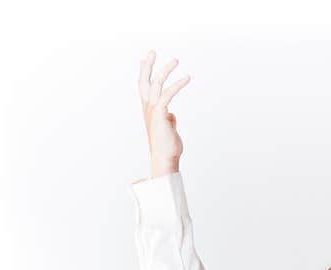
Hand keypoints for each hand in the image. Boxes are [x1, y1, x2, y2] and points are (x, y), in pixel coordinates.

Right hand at [137, 50, 190, 175]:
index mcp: (149, 110)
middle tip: (153, 51)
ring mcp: (153, 110)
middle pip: (144, 81)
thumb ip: (168, 119)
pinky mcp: (160, 114)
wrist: (165, 157)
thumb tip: (171, 114)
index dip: (144, 73)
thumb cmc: (168, 146)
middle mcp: (148, 108)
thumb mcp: (168, 129)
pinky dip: (177, 84)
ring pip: (156, 84)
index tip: (144, 60)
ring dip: (166, 70)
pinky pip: (168, 94)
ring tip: (176, 60)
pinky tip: (186, 77)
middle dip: (148, 65)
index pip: (143, 87)